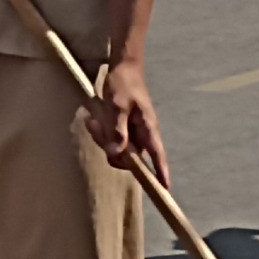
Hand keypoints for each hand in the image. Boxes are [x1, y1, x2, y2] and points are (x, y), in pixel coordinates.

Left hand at [84, 56, 170, 182]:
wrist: (122, 69)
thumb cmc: (124, 84)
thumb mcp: (117, 106)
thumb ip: (117, 130)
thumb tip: (117, 154)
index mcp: (148, 128)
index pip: (158, 155)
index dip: (161, 172)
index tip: (165, 189)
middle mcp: (142, 134)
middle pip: (129, 157)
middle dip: (110, 148)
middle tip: (98, 127)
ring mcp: (132, 133)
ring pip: (116, 150)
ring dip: (102, 139)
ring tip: (94, 119)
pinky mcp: (122, 130)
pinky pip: (110, 141)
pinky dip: (100, 133)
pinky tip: (92, 119)